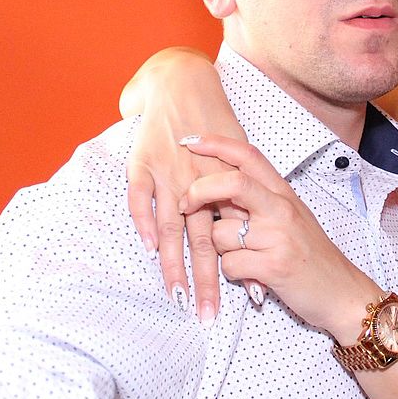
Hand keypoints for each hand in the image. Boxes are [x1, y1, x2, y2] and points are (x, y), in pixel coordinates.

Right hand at [120, 49, 250, 322]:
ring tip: (177, 296)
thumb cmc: (215, 120)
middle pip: (204, 240)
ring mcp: (169, 174)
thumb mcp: (239, 153)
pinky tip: (149, 247)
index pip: (237, 233)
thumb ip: (245, 193)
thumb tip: (256, 234)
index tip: (256, 298)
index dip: (244, 264)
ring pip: (172, 226)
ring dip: (173, 264)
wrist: (183, 83)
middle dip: (206, 280)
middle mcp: (198, 182)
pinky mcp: (143, 163)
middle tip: (208, 315)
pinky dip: (143, 221)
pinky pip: (141, 197)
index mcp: (226, 181)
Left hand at [179, 135, 381, 339]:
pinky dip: (233, 273)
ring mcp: (279, 237)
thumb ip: (255, 202)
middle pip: (232, 183)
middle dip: (199, 190)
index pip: (248, 156)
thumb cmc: (310, 255)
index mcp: (283, 193)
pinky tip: (252, 275)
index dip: (216, 144)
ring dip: (221, 249)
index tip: (191, 140)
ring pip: (221, 232)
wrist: (342, 291)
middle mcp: (281, 209)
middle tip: (186, 204)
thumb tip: (214, 192)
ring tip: (245, 256)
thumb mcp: (288, 218)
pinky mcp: (274, 266)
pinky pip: (229, 264)